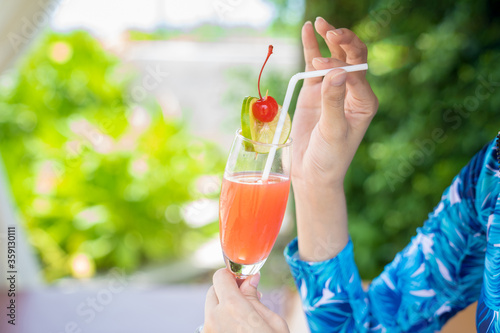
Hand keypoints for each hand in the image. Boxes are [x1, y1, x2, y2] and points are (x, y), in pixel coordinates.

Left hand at [203, 269, 288, 332]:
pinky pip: (212, 324)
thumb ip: (255, 299)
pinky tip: (238, 327)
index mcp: (233, 308)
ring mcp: (209, 332)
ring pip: (211, 309)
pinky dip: (221, 321)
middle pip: (214, 291)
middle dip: (228, 290)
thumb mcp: (273, 322)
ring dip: (224, 307)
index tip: (244, 279)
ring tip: (245, 317)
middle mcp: (215, 319)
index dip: (232, 274)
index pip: (220, 276)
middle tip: (248, 298)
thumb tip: (250, 279)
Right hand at [291, 17, 377, 188]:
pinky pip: (313, 65)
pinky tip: (308, 31)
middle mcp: (351, 91)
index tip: (321, 68)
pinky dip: (311, 47)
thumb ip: (334, 101)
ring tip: (320, 23)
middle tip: (329, 30)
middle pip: (351, 56)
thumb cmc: (330, 157)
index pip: (355, 71)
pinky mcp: (314, 91)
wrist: (312, 172)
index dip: (340, 63)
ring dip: (328, 38)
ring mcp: (332, 89)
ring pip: (333, 56)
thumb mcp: (333, 131)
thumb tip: (338, 72)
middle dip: (342, 41)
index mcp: (364, 100)